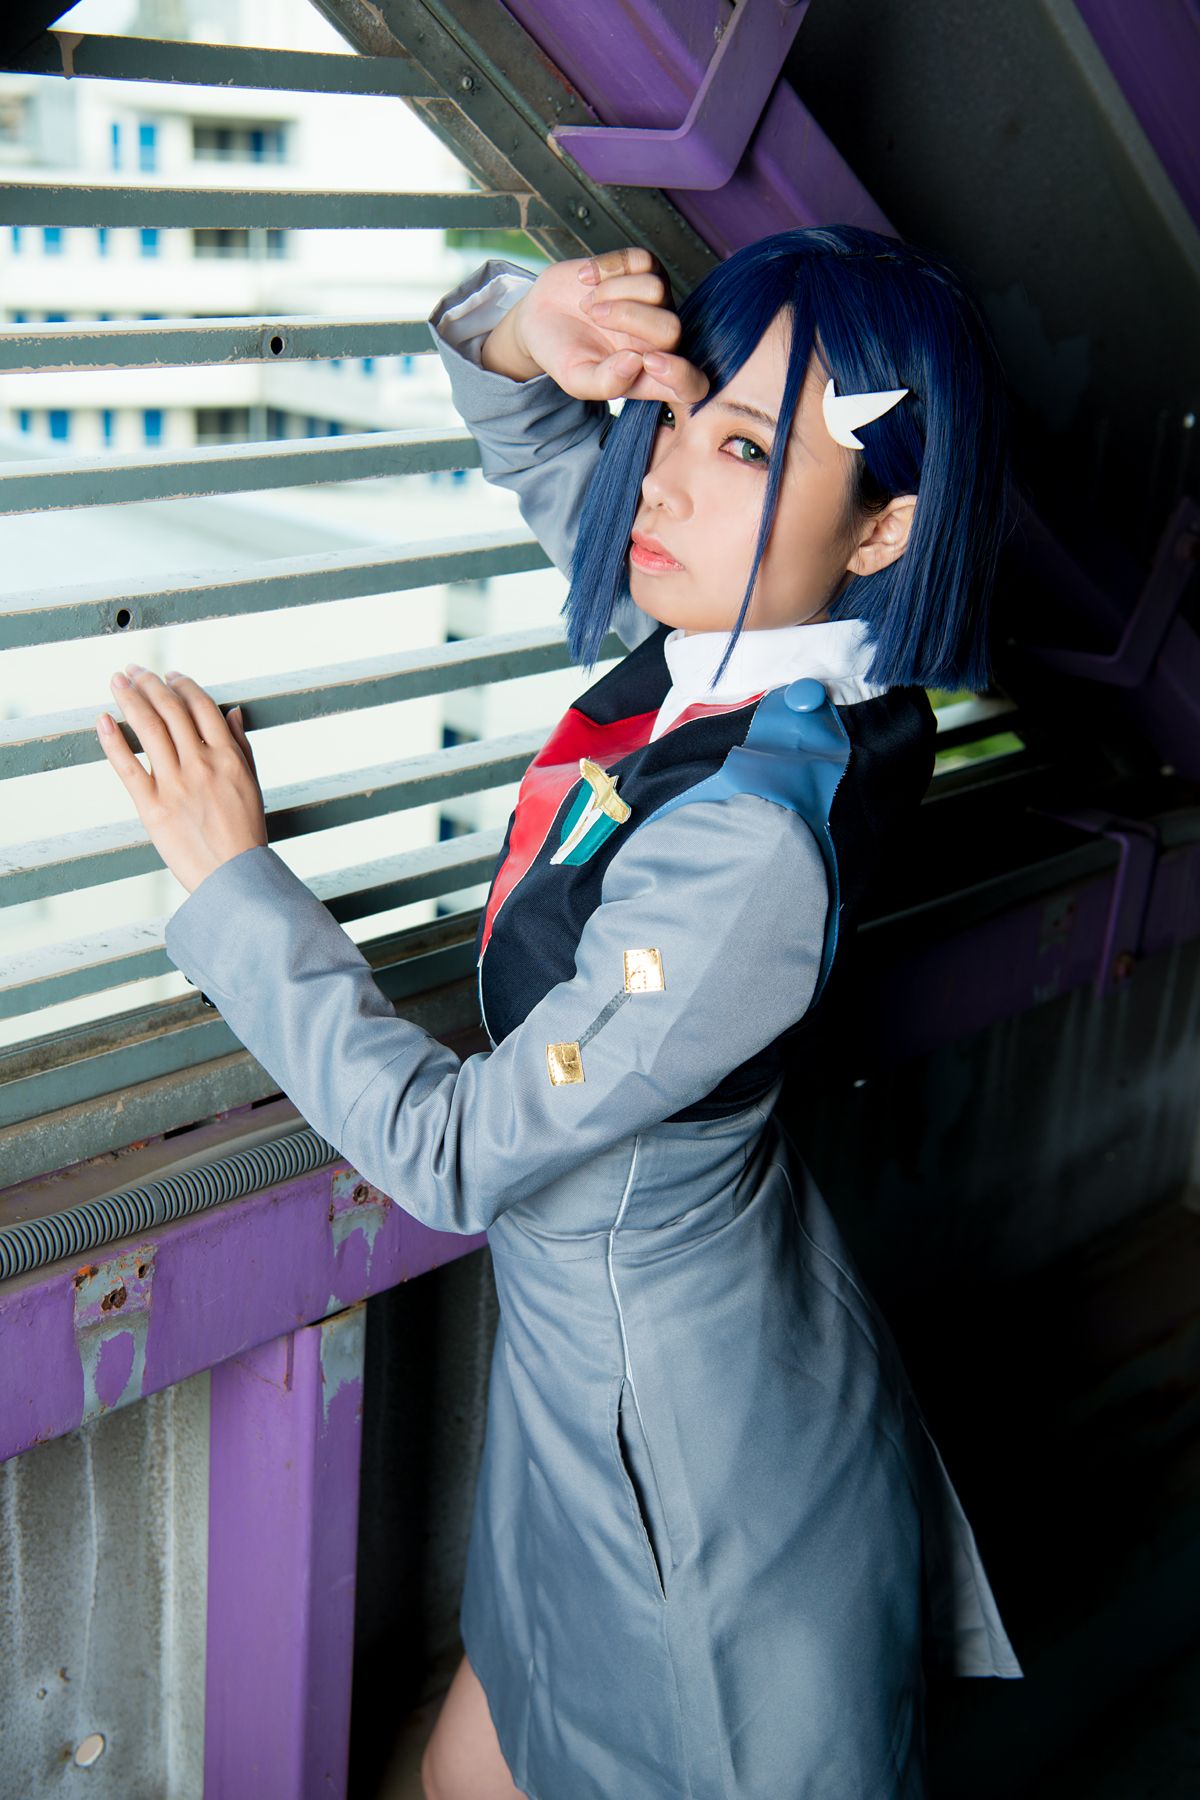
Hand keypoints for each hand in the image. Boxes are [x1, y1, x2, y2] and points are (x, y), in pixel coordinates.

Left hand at [95, 663, 267, 895]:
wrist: (235, 878)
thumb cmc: (246, 834)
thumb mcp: (252, 784)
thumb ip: (242, 746)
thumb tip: (233, 712)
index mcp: (228, 757)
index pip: (201, 707)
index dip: (183, 685)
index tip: (169, 675)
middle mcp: (201, 764)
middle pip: (170, 711)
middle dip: (150, 683)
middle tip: (135, 670)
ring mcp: (175, 785)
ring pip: (148, 729)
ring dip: (130, 698)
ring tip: (117, 680)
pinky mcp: (153, 808)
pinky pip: (128, 767)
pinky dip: (113, 740)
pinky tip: (103, 719)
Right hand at [485, 245, 708, 408]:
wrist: (540, 316)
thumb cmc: (562, 354)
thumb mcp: (576, 380)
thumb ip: (605, 384)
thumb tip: (636, 363)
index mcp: (650, 376)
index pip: (691, 385)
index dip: (681, 375)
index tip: (649, 362)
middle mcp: (661, 341)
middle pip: (671, 328)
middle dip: (627, 317)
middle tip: (593, 316)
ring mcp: (656, 302)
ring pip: (655, 289)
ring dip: (611, 292)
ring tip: (587, 303)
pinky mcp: (644, 269)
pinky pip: (641, 260)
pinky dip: (607, 267)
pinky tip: (586, 279)